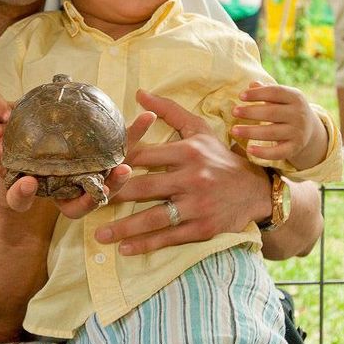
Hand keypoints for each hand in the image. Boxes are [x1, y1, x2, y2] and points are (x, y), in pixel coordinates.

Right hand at [3, 106, 155, 217]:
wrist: (25, 161)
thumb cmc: (21, 181)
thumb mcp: (17, 192)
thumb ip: (18, 194)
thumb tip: (25, 184)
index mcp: (68, 201)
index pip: (78, 208)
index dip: (86, 203)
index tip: (97, 194)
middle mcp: (85, 187)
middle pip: (105, 190)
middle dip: (116, 183)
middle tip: (122, 171)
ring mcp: (95, 169)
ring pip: (116, 166)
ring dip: (130, 154)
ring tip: (140, 139)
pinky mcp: (103, 151)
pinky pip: (121, 142)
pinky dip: (134, 129)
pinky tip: (148, 115)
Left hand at [95, 89, 270, 254]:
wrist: (255, 190)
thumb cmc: (219, 157)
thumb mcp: (198, 129)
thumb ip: (168, 111)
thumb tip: (139, 94)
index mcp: (187, 152)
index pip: (144, 156)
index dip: (118, 162)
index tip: (94, 168)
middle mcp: (192, 178)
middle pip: (145, 187)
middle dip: (114, 195)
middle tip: (88, 201)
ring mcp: (198, 205)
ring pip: (154, 217)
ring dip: (124, 227)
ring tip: (99, 233)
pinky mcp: (203, 228)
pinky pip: (170, 237)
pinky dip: (146, 244)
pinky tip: (125, 249)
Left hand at [231, 81, 326, 168]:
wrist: (309, 129)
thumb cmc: (286, 108)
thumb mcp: (281, 97)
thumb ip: (266, 90)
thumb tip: (252, 84)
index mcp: (295, 97)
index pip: (275, 92)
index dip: (257, 94)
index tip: (240, 96)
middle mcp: (298, 114)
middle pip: (272, 113)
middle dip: (251, 112)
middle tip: (234, 111)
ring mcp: (298, 132)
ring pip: (272, 133)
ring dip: (251, 132)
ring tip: (234, 130)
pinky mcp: (295, 148)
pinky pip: (278, 152)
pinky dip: (264, 152)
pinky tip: (249, 149)